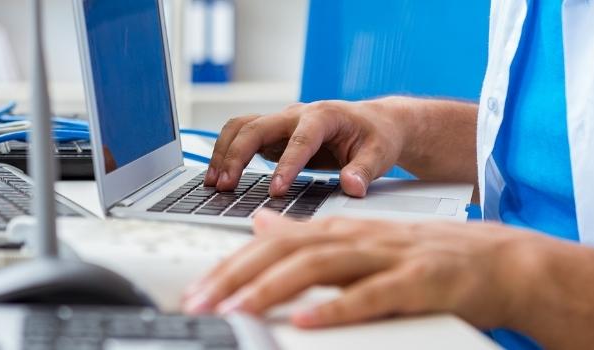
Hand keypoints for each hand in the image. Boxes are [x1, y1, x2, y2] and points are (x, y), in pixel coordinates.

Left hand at [182, 211, 544, 328]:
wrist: (503, 260)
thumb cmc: (430, 257)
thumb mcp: (362, 240)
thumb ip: (308, 234)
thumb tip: (259, 225)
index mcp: (341, 229)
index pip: (272, 243)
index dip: (230, 264)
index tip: (196, 291)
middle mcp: (359, 237)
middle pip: (286, 250)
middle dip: (237, 275)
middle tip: (200, 302)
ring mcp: (389, 256)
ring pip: (321, 266)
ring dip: (272, 288)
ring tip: (237, 309)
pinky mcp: (419, 281)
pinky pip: (372, 294)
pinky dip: (336, 307)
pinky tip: (305, 321)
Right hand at [204, 99, 412, 196]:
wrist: (375, 123)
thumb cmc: (377, 137)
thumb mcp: (380, 154)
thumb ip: (364, 171)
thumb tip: (352, 187)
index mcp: (324, 116)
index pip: (300, 140)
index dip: (286, 165)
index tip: (276, 191)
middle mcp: (297, 114)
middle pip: (257, 127)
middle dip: (238, 155)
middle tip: (226, 186)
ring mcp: (282, 123)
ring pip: (241, 127)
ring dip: (224, 153)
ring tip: (214, 184)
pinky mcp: (274, 135)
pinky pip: (242, 137)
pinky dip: (226, 153)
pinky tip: (219, 178)